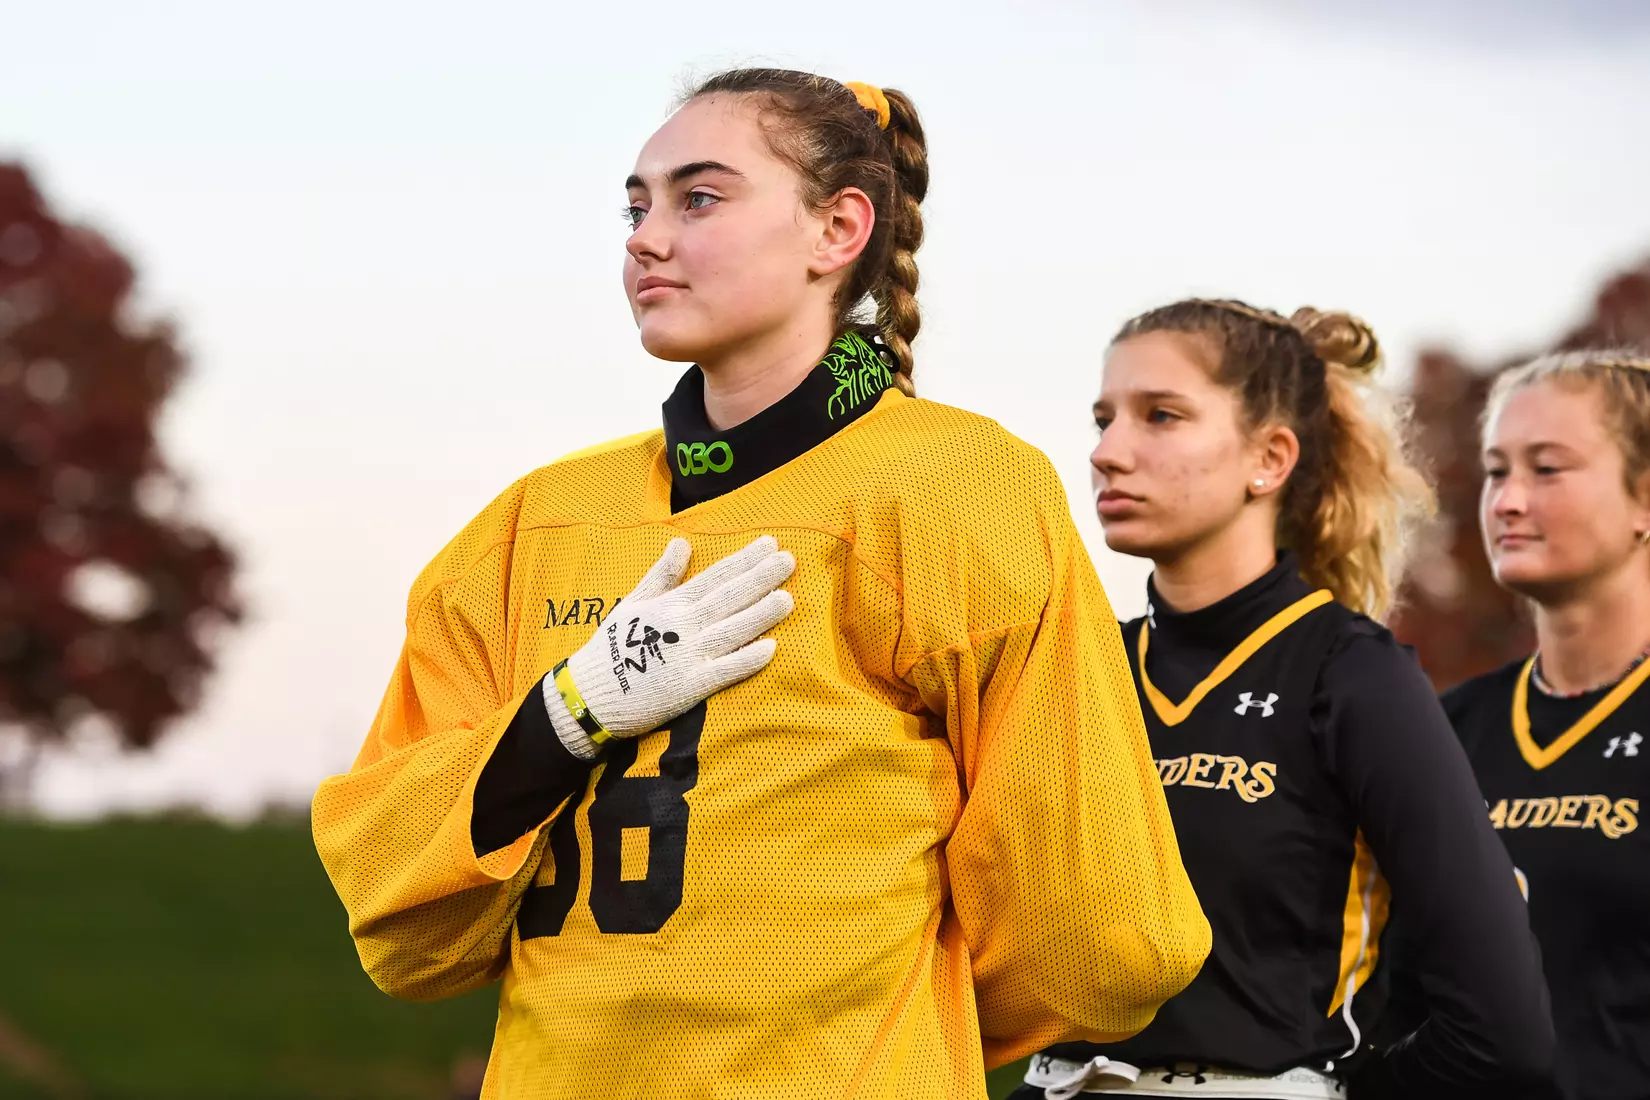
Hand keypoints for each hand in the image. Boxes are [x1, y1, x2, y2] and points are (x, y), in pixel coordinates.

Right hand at [543, 536, 794, 756]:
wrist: (591, 695)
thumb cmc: (611, 647)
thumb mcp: (633, 602)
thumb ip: (661, 575)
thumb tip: (683, 543)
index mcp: (671, 604)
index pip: (715, 576)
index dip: (744, 560)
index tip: (770, 545)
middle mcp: (683, 626)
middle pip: (729, 598)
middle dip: (761, 578)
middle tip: (789, 561)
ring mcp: (688, 656)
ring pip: (732, 631)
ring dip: (761, 614)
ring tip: (787, 599)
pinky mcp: (689, 688)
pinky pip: (723, 672)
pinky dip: (746, 660)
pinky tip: (770, 648)